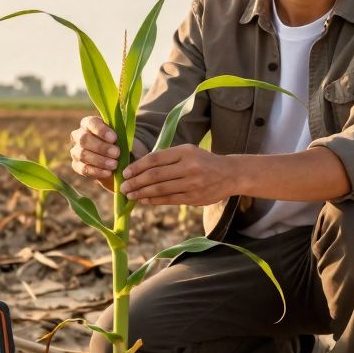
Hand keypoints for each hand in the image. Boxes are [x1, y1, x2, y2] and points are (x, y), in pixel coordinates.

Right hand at [69, 116, 119, 183]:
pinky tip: (108, 172)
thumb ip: (119, 134)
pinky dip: (97, 171)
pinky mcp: (76, 165)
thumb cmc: (116, 142)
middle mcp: (78, 135)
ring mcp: (75, 151)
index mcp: (88, 123)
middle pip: (84, 140)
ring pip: (83, 155)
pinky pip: (84, 168)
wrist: (112, 156)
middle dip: (102, 147)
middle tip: (117, 153)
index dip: (101, 131)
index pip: (91, 123)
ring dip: (100, 160)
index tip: (114, 138)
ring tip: (114, 165)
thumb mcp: (119, 134)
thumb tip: (121, 138)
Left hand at [120, 145, 234, 205]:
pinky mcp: (194, 198)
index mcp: (185, 151)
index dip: (137, 166)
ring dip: (142, 193)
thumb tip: (140, 168)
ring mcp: (192, 184)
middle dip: (136, 182)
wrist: (230, 174)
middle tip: (123, 187)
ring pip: (161, 190)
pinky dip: (155, 200)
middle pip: (155, 176)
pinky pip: (169, 200)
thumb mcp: (188, 151)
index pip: (155, 159)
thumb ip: (167, 158)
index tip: (125, 172)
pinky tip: (145, 200)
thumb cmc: (203, 161)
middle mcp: (189, 167)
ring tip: (130, 195)